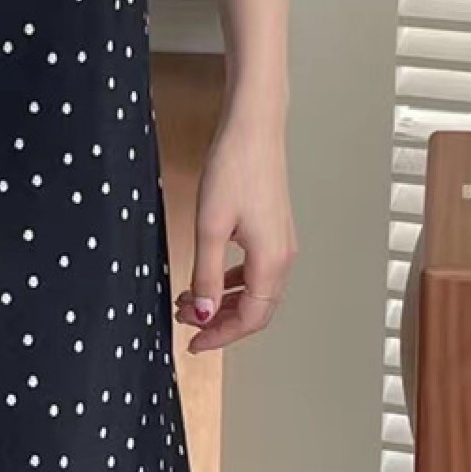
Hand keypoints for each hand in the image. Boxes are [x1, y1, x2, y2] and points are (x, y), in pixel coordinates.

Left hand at [174, 105, 295, 353]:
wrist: (253, 128)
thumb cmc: (234, 169)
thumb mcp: (210, 227)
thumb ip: (205, 275)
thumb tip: (202, 314)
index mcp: (272, 261)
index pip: (251, 318)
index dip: (221, 335)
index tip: (193, 343)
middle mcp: (283, 256)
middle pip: (257, 309)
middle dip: (221, 322)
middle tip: (187, 325)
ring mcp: (281, 243)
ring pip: (256, 290)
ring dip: (224, 302)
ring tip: (189, 301)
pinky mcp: (274, 229)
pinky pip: (256, 271)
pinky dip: (231, 282)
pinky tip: (208, 278)